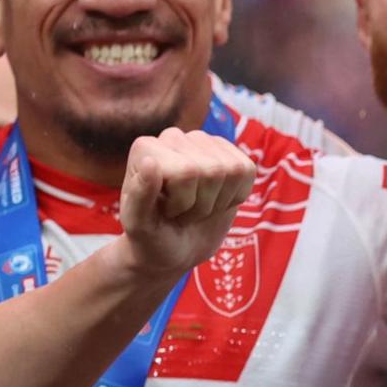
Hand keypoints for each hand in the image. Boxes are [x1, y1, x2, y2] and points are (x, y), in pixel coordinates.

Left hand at [116, 128, 256, 276]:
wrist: (172, 249)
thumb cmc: (150, 237)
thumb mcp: (139, 226)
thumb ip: (140, 196)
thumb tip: (150, 161)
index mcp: (146, 149)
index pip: (187, 171)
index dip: (182, 201)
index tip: (165, 212)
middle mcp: (174, 138)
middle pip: (213, 170)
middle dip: (201, 204)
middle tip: (181, 214)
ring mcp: (203, 143)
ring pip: (233, 169)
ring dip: (217, 201)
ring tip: (195, 208)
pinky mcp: (227, 153)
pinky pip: (247, 170)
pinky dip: (236, 196)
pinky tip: (214, 202)